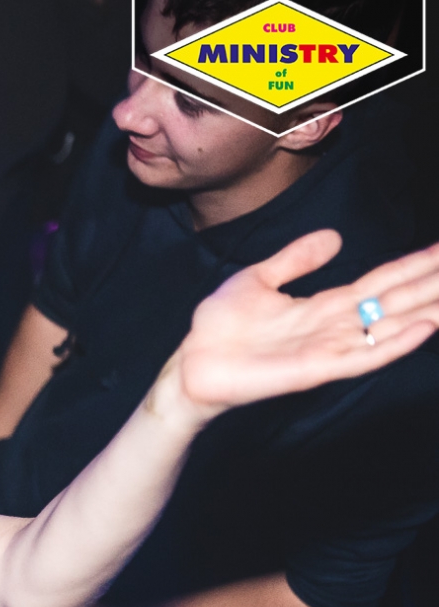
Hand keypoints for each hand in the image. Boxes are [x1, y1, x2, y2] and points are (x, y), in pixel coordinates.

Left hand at [166, 231, 438, 422]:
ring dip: (427, 311)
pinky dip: (394, 343)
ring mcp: (327, 349)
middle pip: (396, 301)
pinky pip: (363, 356)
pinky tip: (425, 327)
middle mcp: (333, 328)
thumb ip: (296, 259)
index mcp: (322, 307)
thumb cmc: (218, 327)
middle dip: (431, 285)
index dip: (413, 266)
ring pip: (390, 327)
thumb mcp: (258, 278)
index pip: (380, 282)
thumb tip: (334, 237)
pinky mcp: (315, 369)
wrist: (190, 363)